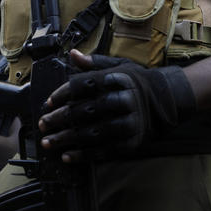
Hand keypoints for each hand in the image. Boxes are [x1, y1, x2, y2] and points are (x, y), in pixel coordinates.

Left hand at [38, 51, 195, 161]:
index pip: (85, 85)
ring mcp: (130, 122)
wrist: (167, 101)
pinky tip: (67, 155)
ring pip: (93, 132)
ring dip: (67, 139)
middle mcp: (125, 99)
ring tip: (49, 143)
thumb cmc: (137, 83)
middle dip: (61, 118)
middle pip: (86, 110)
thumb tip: (73, 54)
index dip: (63, 94)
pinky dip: (84, 154)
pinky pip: (104, 150)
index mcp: (118, 78)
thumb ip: (94, 63)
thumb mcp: (119, 67)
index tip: (48, 103)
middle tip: (43, 124)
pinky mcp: (132, 141)